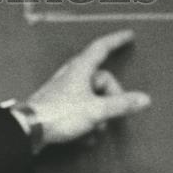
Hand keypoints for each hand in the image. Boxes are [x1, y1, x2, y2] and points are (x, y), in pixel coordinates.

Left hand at [22, 29, 149, 148]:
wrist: (28, 129)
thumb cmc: (58, 114)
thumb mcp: (96, 110)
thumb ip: (121, 105)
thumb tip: (143, 99)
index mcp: (81, 68)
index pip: (102, 47)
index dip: (116, 40)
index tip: (128, 35)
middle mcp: (71, 75)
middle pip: (101, 79)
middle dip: (111, 97)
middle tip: (114, 113)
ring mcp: (63, 90)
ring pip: (91, 96)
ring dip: (98, 114)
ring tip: (96, 128)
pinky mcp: (57, 104)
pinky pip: (80, 108)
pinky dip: (86, 121)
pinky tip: (85, 136)